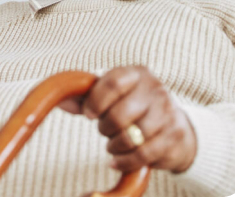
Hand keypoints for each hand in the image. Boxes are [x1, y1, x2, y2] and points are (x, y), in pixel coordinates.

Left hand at [59, 66, 196, 173]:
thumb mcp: (111, 94)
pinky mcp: (174, 137)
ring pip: (131, 137)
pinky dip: (124, 161)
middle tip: (104, 130)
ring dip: (115, 145)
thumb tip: (58, 100)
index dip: (95, 101)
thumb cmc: (132, 104)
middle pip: (120, 114)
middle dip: (105, 127)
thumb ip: (85, 95)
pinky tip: (116, 160)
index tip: (88, 114)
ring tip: (112, 143)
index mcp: (136, 73)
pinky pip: (142, 155)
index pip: (112, 83)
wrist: (175, 124)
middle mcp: (155, 90)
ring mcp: (168, 113)